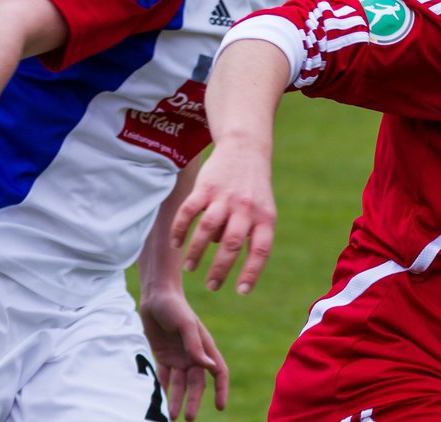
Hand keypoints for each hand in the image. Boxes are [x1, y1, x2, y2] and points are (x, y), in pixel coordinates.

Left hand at [141, 292, 228, 418]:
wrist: (156, 296)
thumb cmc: (175, 306)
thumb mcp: (185, 325)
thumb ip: (195, 346)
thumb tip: (208, 366)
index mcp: (205, 346)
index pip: (218, 371)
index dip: (221, 389)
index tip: (220, 407)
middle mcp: (193, 354)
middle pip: (197, 383)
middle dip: (194, 400)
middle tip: (189, 417)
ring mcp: (178, 356)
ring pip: (180, 384)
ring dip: (177, 399)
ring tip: (171, 416)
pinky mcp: (163, 356)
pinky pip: (163, 377)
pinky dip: (162, 388)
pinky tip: (158, 401)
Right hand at [171, 138, 276, 294]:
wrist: (245, 149)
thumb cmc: (254, 190)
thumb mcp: (263, 211)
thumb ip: (250, 236)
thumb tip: (222, 260)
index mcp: (264, 217)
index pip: (260, 249)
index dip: (251, 271)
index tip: (241, 292)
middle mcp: (246, 208)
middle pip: (232, 244)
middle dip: (219, 270)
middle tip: (211, 287)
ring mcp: (224, 197)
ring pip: (208, 229)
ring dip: (197, 252)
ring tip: (190, 268)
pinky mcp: (205, 187)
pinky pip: (189, 212)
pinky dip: (180, 230)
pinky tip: (175, 244)